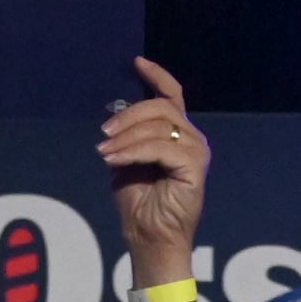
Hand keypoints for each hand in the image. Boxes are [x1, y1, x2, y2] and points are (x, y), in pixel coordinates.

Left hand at [100, 58, 207, 279]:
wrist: (150, 238)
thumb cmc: (139, 205)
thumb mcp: (126, 162)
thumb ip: (127, 138)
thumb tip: (116, 118)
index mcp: (177, 135)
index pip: (172, 96)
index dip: (156, 76)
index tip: (137, 63)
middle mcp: (192, 139)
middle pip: (161, 107)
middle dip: (128, 116)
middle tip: (104, 133)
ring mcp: (196, 152)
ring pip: (159, 125)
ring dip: (126, 137)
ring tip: (104, 152)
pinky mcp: (194, 166)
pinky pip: (160, 147)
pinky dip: (133, 151)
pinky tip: (114, 160)